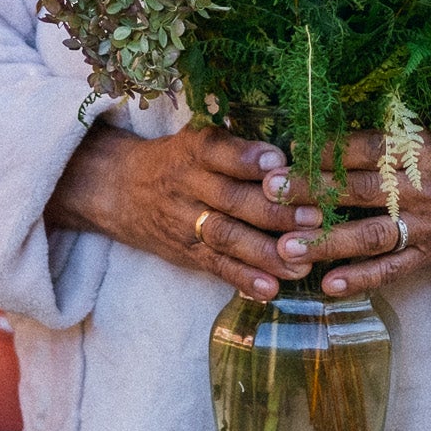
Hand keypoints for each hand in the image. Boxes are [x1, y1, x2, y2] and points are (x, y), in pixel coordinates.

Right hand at [45, 122, 323, 300]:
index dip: (247, 157)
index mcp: (193, 150)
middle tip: (314, 220)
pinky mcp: (185, 252)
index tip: (279, 161)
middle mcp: (187, 185)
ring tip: (302, 264)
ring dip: (264, 253)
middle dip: (273, 211)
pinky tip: (270, 290)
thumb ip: (238, 148)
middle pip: (230, 199)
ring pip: (225, 238)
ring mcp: (184, 222)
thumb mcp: (197, 140)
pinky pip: (215, 267)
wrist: (116, 188)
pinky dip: (242, 280)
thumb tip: (295, 156)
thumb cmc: (176, 159)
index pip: (218, 151)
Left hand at [261, 127, 430, 298]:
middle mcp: (421, 190)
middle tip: (270, 194)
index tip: (291, 149)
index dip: (330, 149)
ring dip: (328, 243)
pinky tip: (329, 285)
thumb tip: (338, 110)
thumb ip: (395, 124)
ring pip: (371, 236)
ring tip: (286, 248)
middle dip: (313, 192)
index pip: (369, 148)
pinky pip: (394, 270)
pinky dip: (362, 279)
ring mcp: (426, 226)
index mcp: (422, 150)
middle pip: (360, 190)